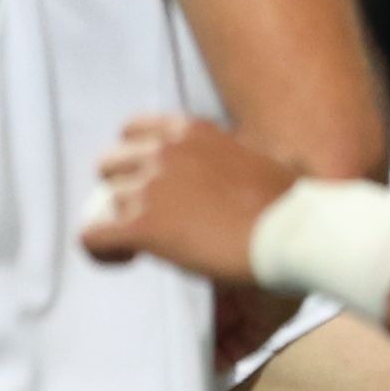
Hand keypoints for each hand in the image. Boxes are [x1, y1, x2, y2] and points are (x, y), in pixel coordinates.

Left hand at [80, 110, 297, 281]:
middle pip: (109, 165)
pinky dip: (101, 252)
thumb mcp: (260, 158)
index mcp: (189, 132)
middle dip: (123, 190)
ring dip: (122, 222)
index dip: (133, 159)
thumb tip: (249, 157)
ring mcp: (149, 187)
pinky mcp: (143, 226)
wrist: (297, 231)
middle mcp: (162, 152)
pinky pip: (92, 238)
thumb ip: (234, 155)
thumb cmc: (291, 203)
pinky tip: (125, 260)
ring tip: (146, 245)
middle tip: (149, 216)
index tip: (150, 182)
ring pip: (105, 203)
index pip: (131, 130)